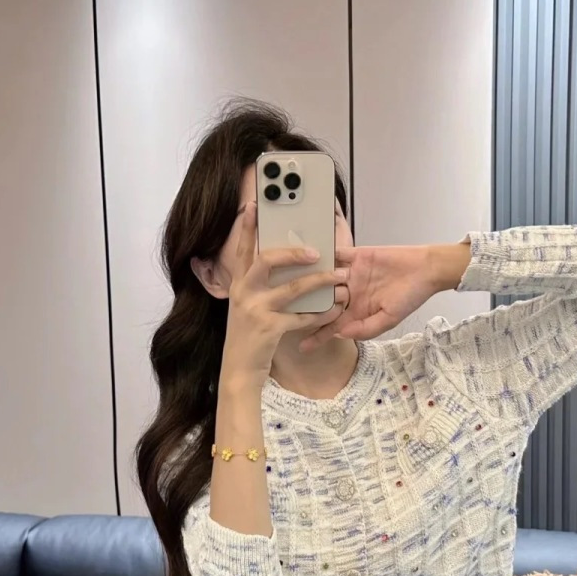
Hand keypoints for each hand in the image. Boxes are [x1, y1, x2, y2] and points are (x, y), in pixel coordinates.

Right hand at [219, 203, 350, 382]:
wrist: (237, 370)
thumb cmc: (247, 337)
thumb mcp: (245, 307)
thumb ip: (258, 288)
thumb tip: (286, 268)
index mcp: (238, 285)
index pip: (242, 250)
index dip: (247, 228)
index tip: (253, 205)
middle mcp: (244, 293)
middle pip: (267, 261)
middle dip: (293, 253)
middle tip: (316, 252)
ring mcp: (255, 311)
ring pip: (292, 288)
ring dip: (319, 282)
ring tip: (339, 278)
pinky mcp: (270, 329)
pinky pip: (301, 317)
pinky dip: (320, 314)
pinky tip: (333, 311)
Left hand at [300, 243, 442, 346]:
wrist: (425, 269)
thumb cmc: (410, 297)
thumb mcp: (389, 319)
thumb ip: (365, 329)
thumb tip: (340, 335)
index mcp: (357, 312)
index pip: (332, 327)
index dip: (317, 336)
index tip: (300, 347)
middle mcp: (350, 294)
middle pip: (322, 303)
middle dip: (305, 308)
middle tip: (284, 311)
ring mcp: (350, 274)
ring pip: (324, 279)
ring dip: (308, 280)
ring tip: (287, 283)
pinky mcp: (355, 255)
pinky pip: (335, 255)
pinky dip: (322, 255)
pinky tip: (305, 256)